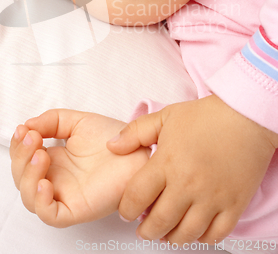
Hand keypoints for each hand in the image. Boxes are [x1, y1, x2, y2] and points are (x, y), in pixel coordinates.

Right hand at [10, 109, 148, 226]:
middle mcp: (57, 178)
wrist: (139, 149)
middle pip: (22, 177)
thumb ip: (52, 120)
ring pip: (30, 198)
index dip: (18, 145)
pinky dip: (40, 201)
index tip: (23, 129)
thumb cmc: (113, 138)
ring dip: (27, 175)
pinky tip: (45, 181)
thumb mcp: (78, 121)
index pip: (24, 158)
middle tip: (32, 138)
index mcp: (55, 160)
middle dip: (20, 157)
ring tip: (41, 154)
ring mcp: (65, 194)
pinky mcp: (77, 209)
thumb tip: (27, 125)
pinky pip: (50, 215)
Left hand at [107, 94, 276, 244]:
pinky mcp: (233, 204)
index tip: (127, 211)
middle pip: (159, 222)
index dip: (126, 209)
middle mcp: (187, 184)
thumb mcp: (165, 117)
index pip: (136, 197)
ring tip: (165, 232)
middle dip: (145, 230)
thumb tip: (111, 146)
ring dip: (171, 237)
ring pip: (185, 233)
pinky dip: (201, 238)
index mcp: (166, 163)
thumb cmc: (204, 116)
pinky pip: (215, 234)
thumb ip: (135, 132)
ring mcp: (212, 197)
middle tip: (143, 228)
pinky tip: (193, 230)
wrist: (245, 117)